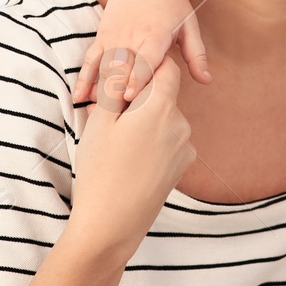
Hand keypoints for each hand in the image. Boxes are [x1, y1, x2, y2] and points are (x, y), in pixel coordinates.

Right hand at [68, 55, 196, 253]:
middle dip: (139, 98)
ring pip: (164, 120)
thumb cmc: (101, 170)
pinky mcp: (181, 168)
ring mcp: (185, 149)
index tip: (127, 73)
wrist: (111, 225)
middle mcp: (181, 125)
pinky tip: (128, 160)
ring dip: (143, 122)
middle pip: (164, 95)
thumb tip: (123, 60)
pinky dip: (151, 142)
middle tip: (108, 115)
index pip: (167, 68)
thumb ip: (116, 86)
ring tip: (113, 142)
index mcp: (162, 108)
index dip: (147, 65)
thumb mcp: (100, 121)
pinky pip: (168, 142)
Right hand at [73, 0, 210, 103]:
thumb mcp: (189, 24)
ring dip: (99, 90)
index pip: (145, 59)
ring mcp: (114, 36)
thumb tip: (206, 81)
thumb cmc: (170, 1)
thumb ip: (196, 54)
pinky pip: (90, 59)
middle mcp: (132, 36)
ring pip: (104, 66)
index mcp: (156, 34)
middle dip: (117, 93)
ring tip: (96, 115)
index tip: (129, 97)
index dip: (137, 78)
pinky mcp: (101, 36)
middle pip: (122, 68)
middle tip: (115, 121)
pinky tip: (79, 97)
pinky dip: (84, 77)